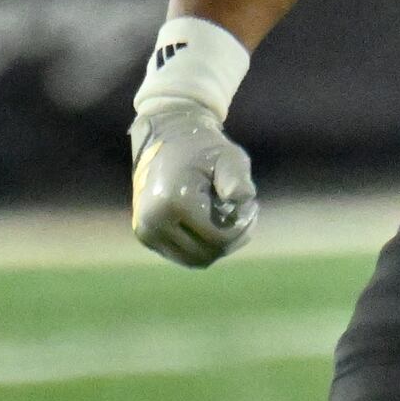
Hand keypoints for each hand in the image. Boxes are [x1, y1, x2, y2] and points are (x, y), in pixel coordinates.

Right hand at [131, 106, 257, 267]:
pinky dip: (203, 246)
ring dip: (218, 246)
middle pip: (206, 254)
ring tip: (231, 219)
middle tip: (246, 213)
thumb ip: (236, 176)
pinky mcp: (146, 236)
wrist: (167, 140)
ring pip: (194, 260)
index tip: (253, 206)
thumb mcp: (228, 157)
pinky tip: (214, 224)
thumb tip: (243, 198)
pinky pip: (183, 255)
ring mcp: (147, 232)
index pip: (217, 239)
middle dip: (232, 238)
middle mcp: (153, 222)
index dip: (242, 227)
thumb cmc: (204, 149)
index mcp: (172, 202)